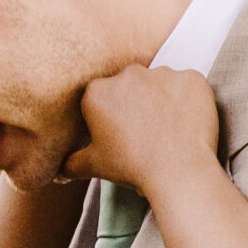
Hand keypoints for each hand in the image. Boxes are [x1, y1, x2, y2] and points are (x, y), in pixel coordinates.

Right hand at [62, 65, 219, 192]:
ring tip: (169, 130)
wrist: (178, 171)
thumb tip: (57, 175)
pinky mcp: (191, 77)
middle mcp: (127, 74)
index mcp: (97, 92)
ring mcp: (162, 73)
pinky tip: (188, 123)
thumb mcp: (94, 166)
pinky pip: (188, 86)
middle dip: (136, 103)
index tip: (121, 134)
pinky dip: (189, 100)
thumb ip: (72, 164)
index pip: (103, 97)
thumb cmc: (131, 167)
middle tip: (146, 132)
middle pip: (130, 85)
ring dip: (163, 100)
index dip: (112, 116)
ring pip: (160, 83)